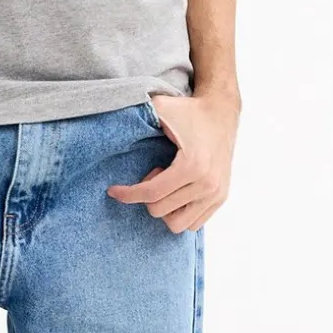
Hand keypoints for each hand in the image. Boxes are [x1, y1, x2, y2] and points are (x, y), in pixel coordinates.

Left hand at [106, 89, 240, 232]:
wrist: (221, 112)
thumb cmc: (188, 111)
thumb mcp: (160, 108)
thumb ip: (136, 117)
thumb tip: (110, 129)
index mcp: (193, 165)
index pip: (151, 193)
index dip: (127, 194)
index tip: (113, 190)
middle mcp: (207, 184)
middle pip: (160, 210)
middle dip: (148, 195)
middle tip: (154, 173)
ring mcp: (216, 193)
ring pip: (178, 225)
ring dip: (164, 208)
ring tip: (167, 184)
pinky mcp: (221, 197)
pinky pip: (194, 223)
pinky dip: (179, 212)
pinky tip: (178, 191)